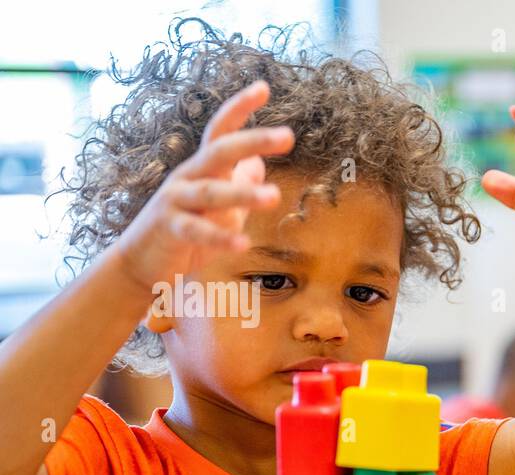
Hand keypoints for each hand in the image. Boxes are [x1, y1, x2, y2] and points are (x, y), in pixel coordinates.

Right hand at [114, 81, 293, 294]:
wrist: (142, 263)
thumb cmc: (186, 233)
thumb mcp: (218, 208)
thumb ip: (237, 186)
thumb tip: (258, 165)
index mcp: (203, 169)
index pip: (222, 132)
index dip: (240, 108)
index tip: (264, 87)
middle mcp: (188, 177)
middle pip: (220, 151)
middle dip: (253, 141)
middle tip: (288, 136)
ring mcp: (176, 201)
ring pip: (211, 192)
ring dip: (243, 195)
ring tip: (275, 196)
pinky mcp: (170, 230)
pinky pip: (197, 232)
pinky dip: (220, 238)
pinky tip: (243, 244)